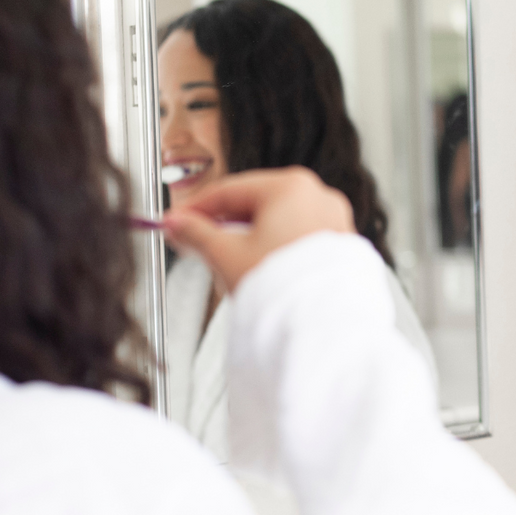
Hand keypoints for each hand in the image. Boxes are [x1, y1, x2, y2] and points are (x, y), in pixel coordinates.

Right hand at [161, 167, 354, 291]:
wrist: (321, 327)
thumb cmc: (283, 288)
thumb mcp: (226, 256)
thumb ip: (196, 234)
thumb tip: (178, 226)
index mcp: (291, 187)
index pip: (228, 190)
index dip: (194, 208)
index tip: (176, 221)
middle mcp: (318, 197)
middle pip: (254, 204)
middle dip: (221, 225)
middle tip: (193, 241)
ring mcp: (333, 221)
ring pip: (276, 222)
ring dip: (246, 238)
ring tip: (225, 263)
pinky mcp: (339, 247)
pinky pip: (295, 239)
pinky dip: (273, 249)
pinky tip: (256, 269)